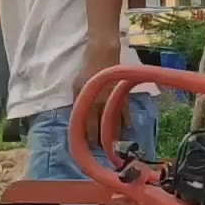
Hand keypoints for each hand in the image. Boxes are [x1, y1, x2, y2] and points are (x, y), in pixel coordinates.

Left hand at [74, 35, 124, 151]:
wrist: (104, 55)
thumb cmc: (87, 70)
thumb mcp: (77, 86)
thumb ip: (77, 102)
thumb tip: (76, 117)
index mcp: (90, 103)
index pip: (89, 127)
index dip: (89, 138)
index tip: (89, 146)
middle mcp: (103, 106)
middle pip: (103, 128)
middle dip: (102, 140)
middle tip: (101, 149)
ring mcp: (115, 102)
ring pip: (116, 124)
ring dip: (115, 136)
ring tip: (115, 145)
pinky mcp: (124, 98)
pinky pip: (126, 114)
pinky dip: (126, 123)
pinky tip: (127, 130)